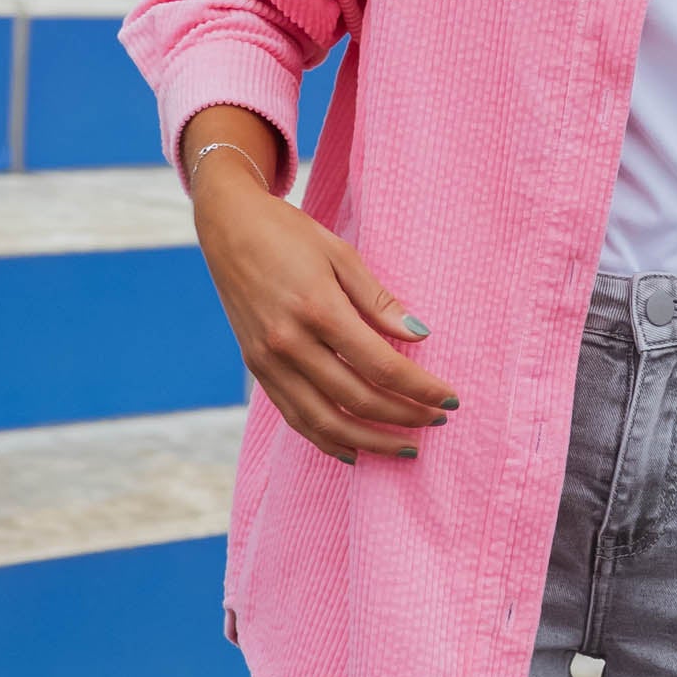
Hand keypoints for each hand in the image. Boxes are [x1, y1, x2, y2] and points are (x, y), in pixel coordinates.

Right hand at [184, 122, 456, 464]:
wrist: (227, 226)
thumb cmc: (288, 233)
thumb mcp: (340, 253)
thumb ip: (378, 299)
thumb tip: (420, 335)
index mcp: (317, 308)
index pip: (380, 365)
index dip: (420, 388)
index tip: (449, 399)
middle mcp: (289, 342)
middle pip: (357, 399)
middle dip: (403, 417)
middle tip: (436, 422)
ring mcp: (268, 361)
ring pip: (325, 422)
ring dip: (370, 442)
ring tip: (405, 448)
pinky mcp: (257, 369)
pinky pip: (295, 417)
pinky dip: (327, 440)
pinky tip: (356, 450)